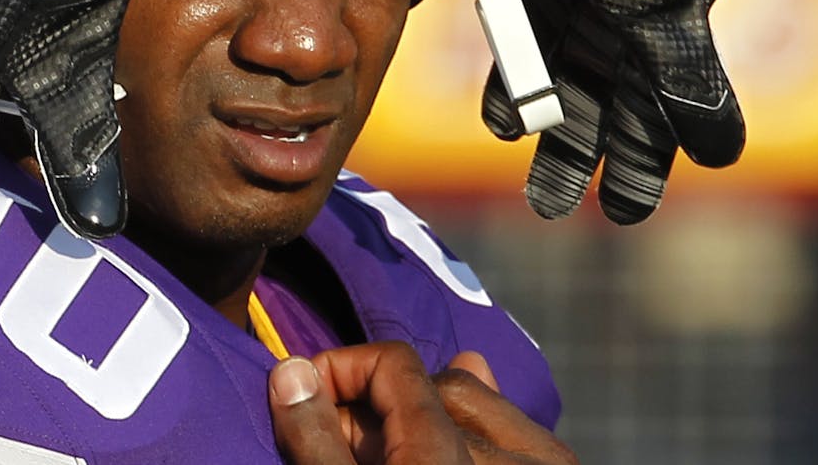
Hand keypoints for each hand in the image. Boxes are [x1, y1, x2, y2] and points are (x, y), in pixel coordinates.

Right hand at [268, 342, 576, 463]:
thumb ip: (316, 439)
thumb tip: (291, 369)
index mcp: (445, 457)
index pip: (393, 363)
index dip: (342, 369)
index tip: (306, 398)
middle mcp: (508, 457)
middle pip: (437, 384)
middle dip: (382, 402)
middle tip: (342, 444)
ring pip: (485, 407)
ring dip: (432, 414)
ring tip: (390, 450)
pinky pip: (527, 432)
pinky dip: (488, 430)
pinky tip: (458, 441)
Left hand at [465, 0, 743, 222]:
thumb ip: (670, 60)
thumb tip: (719, 152)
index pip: (687, 84)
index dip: (687, 132)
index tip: (669, 181)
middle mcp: (624, 8)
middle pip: (634, 100)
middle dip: (626, 162)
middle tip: (618, 215)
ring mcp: (573, 3)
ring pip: (576, 91)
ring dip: (562, 149)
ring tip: (544, 204)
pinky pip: (522, 60)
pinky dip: (512, 96)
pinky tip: (506, 124)